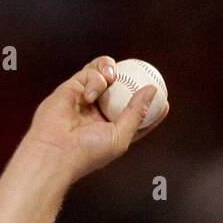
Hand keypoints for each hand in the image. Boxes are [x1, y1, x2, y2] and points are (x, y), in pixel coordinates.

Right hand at [23, 56, 169, 183]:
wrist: (56, 148)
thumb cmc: (89, 150)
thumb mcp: (121, 136)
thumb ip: (137, 113)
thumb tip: (153, 91)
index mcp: (113, 130)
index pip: (136, 116)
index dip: (150, 108)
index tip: (165, 101)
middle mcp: (100, 113)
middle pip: (122, 91)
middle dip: (132, 81)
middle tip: (143, 75)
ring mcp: (86, 99)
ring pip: (106, 75)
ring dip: (111, 71)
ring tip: (112, 78)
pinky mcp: (73, 87)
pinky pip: (90, 72)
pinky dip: (94, 80)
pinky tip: (89, 96)